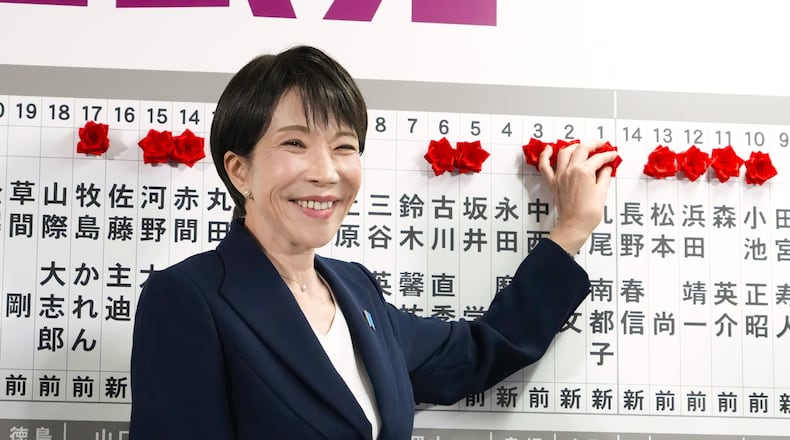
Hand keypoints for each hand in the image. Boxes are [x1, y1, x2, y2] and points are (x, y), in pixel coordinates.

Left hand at [538, 140, 617, 254]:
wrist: (574, 225)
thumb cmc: (588, 213)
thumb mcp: (602, 192)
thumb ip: (604, 176)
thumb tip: (606, 168)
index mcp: (584, 171)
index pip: (598, 158)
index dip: (608, 155)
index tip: (613, 156)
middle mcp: (570, 170)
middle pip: (582, 149)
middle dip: (593, 144)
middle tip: (601, 145)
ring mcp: (560, 175)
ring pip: (564, 152)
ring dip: (574, 146)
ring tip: (583, 146)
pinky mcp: (553, 183)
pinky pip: (545, 166)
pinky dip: (545, 156)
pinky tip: (548, 149)